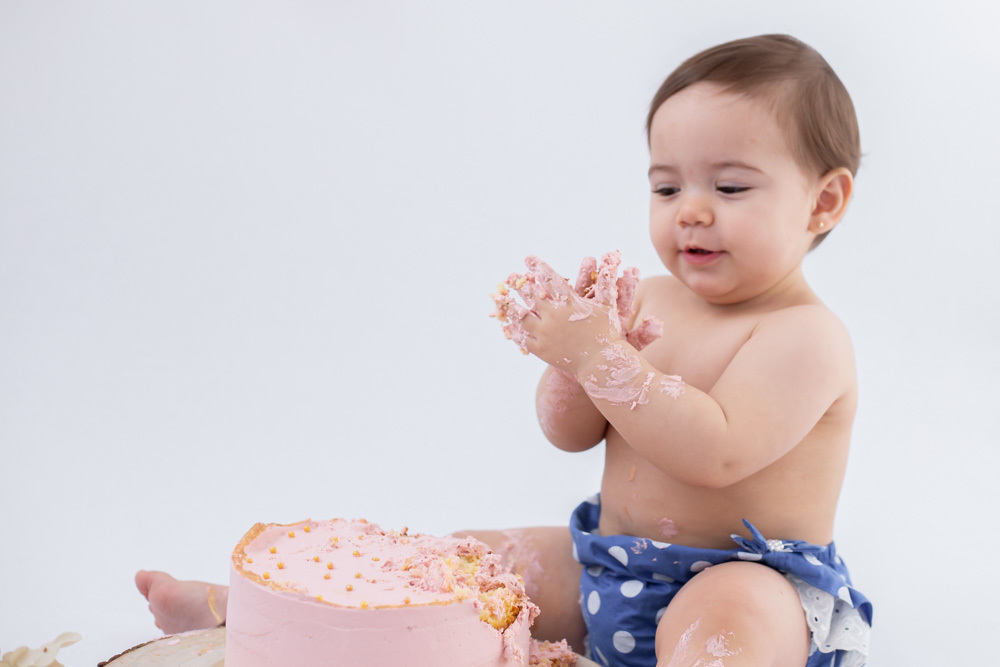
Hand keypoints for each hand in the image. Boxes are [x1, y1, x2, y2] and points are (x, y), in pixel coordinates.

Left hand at [490, 251, 662, 371]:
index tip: (528, 259)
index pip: (550, 279)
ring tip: (504, 299)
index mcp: (569, 303)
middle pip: (530, 296)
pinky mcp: (540, 349)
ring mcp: (545, 333)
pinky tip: (508, 324)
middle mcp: (553, 315)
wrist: (601, 363)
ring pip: (521, 316)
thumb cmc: (607, 333)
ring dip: (512, 305)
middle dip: (520, 285)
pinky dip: (514, 329)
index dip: (538, 267)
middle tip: (511, 278)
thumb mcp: (607, 306)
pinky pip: (522, 337)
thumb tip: (614, 258)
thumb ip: (606, 283)